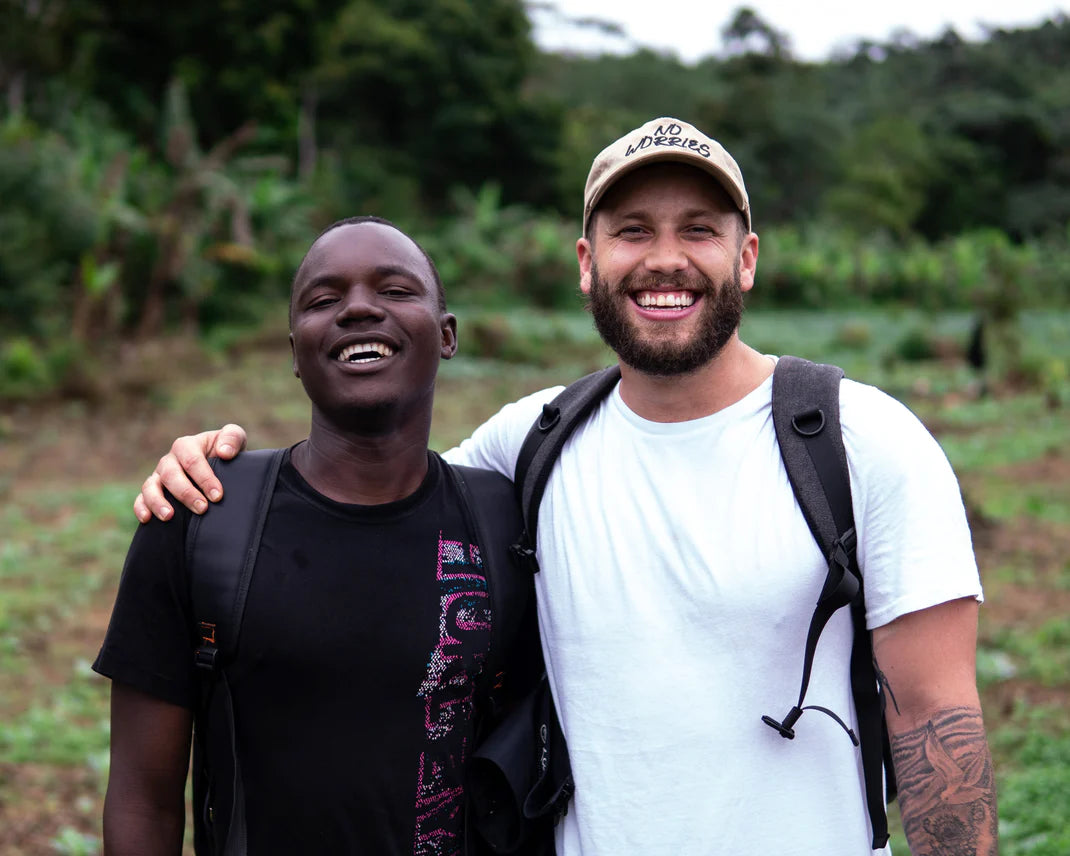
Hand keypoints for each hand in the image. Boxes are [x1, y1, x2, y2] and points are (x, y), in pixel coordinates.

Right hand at [133, 424, 247, 521]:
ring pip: (150, 486)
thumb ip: (232, 438)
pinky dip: (140, 507)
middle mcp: (169, 460)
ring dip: (158, 502)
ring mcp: (159, 475)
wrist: (220, 465)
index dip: (204, 479)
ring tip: (169, 516)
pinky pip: (140, 498)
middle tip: (202, 509)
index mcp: (187, 445)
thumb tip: (224, 453)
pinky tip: (146, 519)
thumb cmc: (226, 452)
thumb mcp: (234, 438)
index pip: (192, 461)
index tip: (217, 496)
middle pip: (171, 475)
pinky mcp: (153, 490)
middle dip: (186, 493)